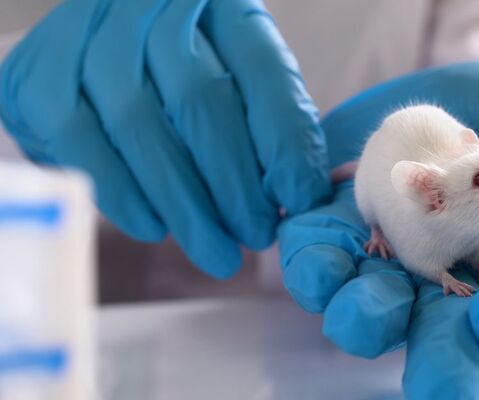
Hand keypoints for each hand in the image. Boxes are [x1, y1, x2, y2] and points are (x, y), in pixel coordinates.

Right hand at [0, 0, 330, 277]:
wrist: (104, 46)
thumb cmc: (187, 71)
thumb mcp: (238, 75)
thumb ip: (271, 122)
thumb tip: (300, 194)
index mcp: (219, 3)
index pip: (261, 70)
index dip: (285, 142)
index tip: (299, 200)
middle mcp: (151, 5)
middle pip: (199, 100)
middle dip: (234, 184)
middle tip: (255, 235)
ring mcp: (88, 34)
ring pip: (138, 124)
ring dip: (184, 202)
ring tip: (216, 248)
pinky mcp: (37, 74)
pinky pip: (79, 141)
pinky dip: (121, 194)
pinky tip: (153, 227)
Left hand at [278, 62, 478, 397]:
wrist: (435, 89)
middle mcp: (453, 281)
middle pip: (451, 341)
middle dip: (441, 364)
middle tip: (437, 386)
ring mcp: (395, 265)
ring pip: (378, 314)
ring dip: (368, 319)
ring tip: (361, 309)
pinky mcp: (343, 239)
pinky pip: (323, 269)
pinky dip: (320, 271)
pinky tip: (324, 261)